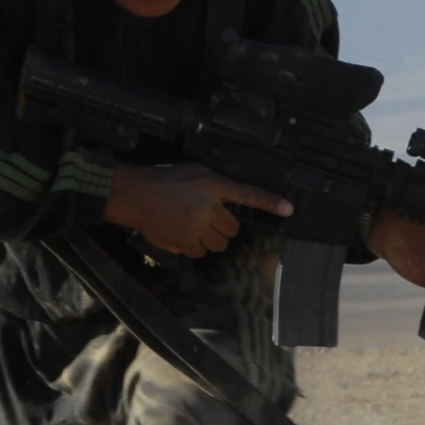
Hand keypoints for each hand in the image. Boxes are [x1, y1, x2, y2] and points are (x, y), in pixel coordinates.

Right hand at [105, 163, 290, 256]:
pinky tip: (184, 236)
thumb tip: (226, 199)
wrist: (136, 195)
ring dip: (211, 240)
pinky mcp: (185, 241)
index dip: (269, 202)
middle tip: (209, 221)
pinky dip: (195, 248)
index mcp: (212, 184)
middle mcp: (208, 206)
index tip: (288, 210)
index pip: (247, 194)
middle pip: (233, 228)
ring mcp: (197, 226)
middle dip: (224, 228)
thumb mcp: (193, 172)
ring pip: (219, 244)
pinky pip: (201, 253)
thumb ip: (213, 185)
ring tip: (195, 228)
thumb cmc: (163, 180)